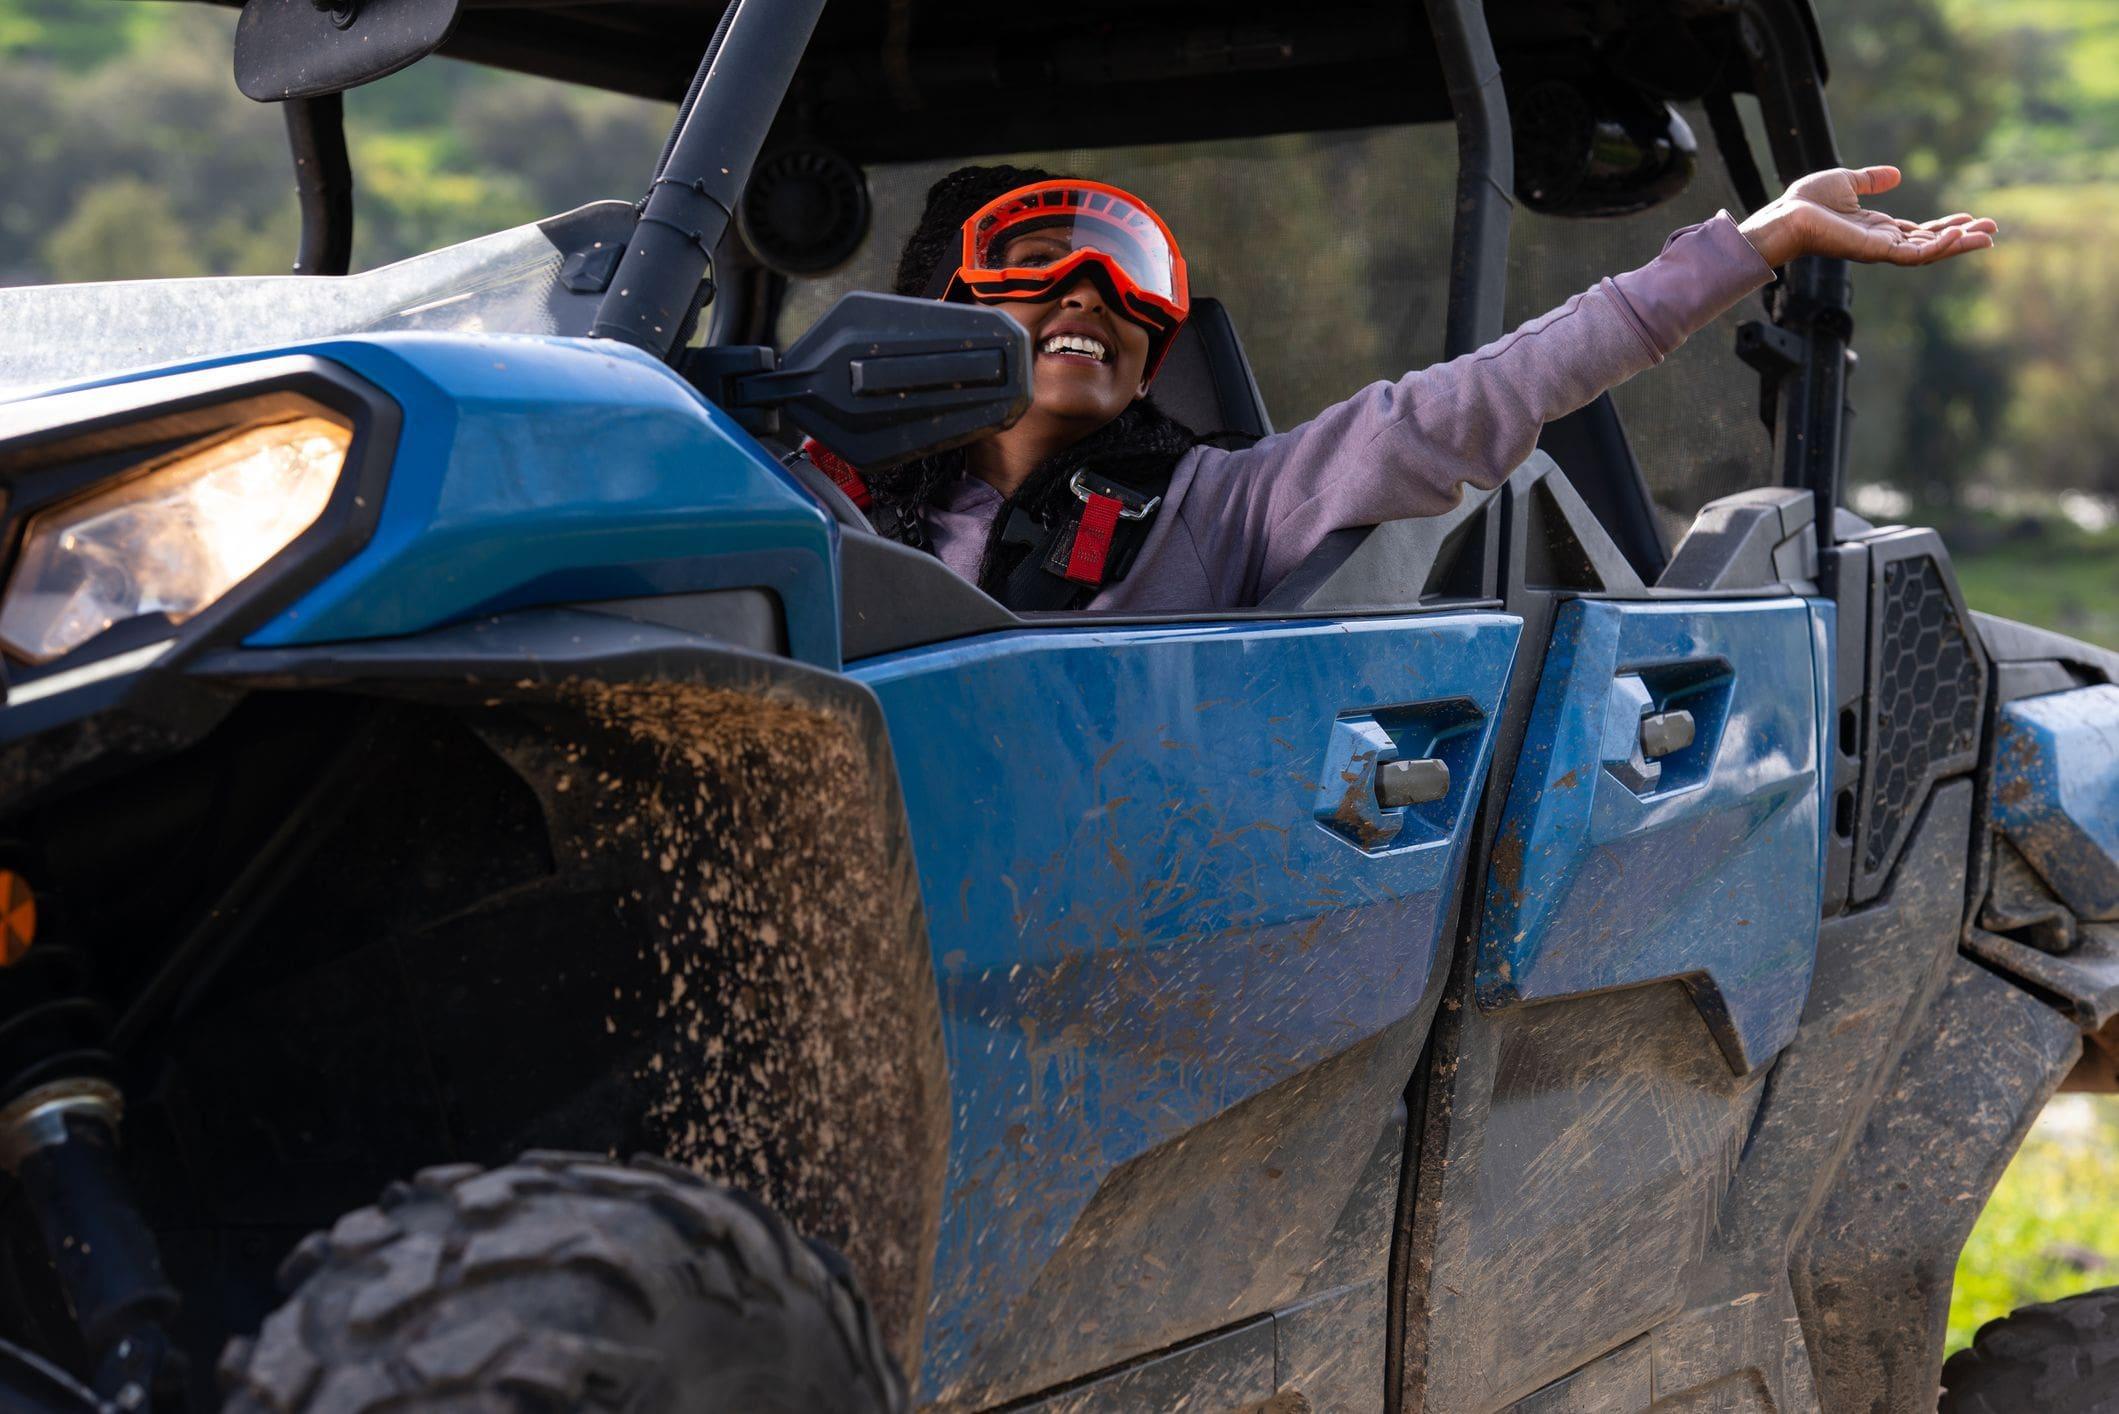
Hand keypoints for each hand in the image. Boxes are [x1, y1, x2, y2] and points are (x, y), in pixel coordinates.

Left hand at [1738, 166, 1996, 268]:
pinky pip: (1913, 255)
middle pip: (1930, 245)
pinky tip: (1959, 235)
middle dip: (1962, 239)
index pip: (1918, 232)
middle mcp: (1880, 243)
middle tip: (1992, 231)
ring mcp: (1879, 250)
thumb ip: (1871, 180)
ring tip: (1988, 236)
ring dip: (1959, 245)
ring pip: (1928, 253)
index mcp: (1876, 229)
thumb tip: (1895, 174)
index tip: (1970, 218)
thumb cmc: (1806, 202)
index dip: (1945, 227)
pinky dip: (1937, 246)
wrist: (1787, 215)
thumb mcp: (1846, 181)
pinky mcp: (1875, 252)